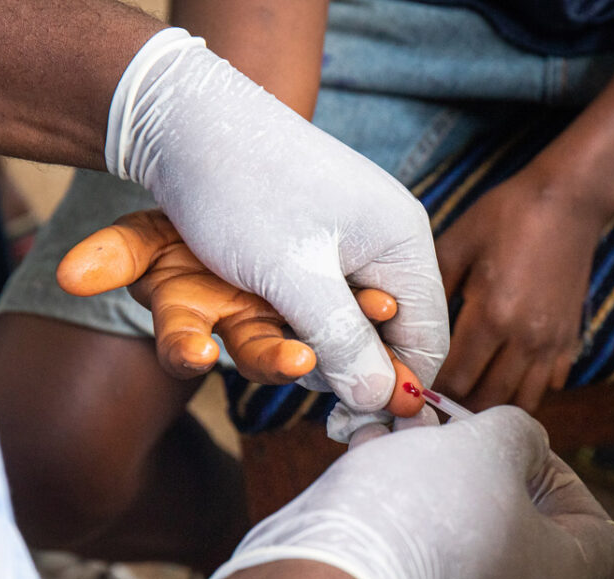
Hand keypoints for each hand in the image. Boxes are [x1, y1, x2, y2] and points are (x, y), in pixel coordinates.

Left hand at [106, 30, 447, 413]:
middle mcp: (386, 240)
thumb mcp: (294, 278)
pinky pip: (324, 296)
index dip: (397, 389)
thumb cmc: (242, 190)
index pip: (427, 338)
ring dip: (318, 344)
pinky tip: (273, 324)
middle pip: (390, 333)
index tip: (353, 424)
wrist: (186, 118)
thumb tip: (382, 401)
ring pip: (351, 318)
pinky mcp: (315, 236)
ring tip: (279, 352)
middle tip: (306, 384)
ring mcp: (351, 236)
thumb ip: (343, 343)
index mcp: (403, 242)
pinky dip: (302, 319)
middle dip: (352, 367)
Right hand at [197, 406, 613, 578]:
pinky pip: (415, 553)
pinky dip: (399, 504)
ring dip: (434, 473)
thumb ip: (520, 432)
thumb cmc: (426, 508)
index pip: (597, 531)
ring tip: (397, 427)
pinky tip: (368, 454)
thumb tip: (517, 444)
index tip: (515, 446)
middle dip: (480, 461)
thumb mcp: (490, 442)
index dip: (564, 475)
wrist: (327, 577)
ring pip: (458, 532)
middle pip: (519, 526)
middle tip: (446, 424)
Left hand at [434, 168, 609, 411]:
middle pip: (488, 400)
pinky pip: (550, 385)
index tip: (415, 389)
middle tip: (436, 406)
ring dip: (494, 405)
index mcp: (491, 315)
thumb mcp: (456, 245)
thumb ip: (430, 291)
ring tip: (469, 400)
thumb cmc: (507, 215)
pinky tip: (507, 376)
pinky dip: (528, 389)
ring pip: (523, 401)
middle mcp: (525, 337)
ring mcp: (552, 342)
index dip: (432, 392)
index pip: (456, 379)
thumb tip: (402, 327)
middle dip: (459, 408)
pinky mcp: (570, 338)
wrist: (568, 199)